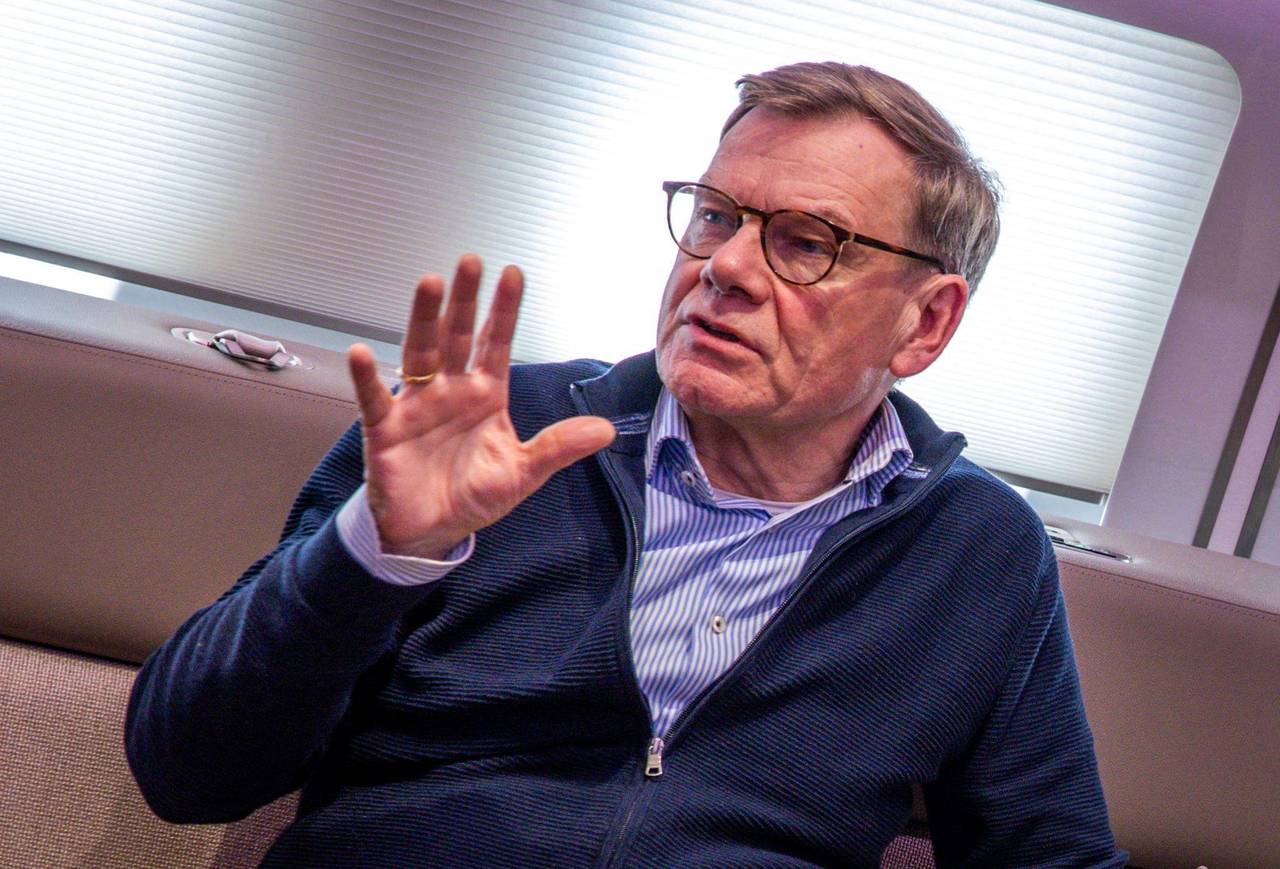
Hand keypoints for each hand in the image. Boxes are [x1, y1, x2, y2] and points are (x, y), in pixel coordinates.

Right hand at [347, 254, 615, 558]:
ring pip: (420, 352)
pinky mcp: (386, 429)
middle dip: (465, 299)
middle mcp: (451, 390)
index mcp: (485, 395)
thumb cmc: (472, 496)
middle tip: (470, 260)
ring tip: (429, 283)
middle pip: (457, 335)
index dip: (505, 310)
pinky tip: (361, 353)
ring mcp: (417, 405)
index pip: (496, 343)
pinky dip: (367, 377)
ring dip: (424, 318)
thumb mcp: (523, 473)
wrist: (431, 533)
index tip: (513, 273)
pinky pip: (375, 399)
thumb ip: (558, 447)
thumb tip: (605, 430)